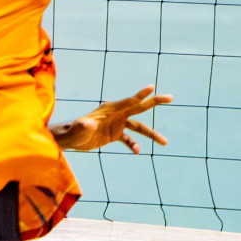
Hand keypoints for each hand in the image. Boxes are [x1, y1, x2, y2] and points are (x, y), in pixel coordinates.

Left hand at [51, 85, 171, 153]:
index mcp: (111, 109)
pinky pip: (129, 139)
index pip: (129, 101)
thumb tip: (87, 124)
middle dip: (155, 102)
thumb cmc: (73, 132)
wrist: (70, 139)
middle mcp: (117, 114)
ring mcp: (117, 124)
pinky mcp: (115, 134)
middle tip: (171, 97)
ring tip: (165, 142)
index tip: (152, 88)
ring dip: (152, 134)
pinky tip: (137, 152)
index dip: (141, 95)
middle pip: (140, 108)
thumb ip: (85, 126)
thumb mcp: (79, 129)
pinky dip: (134, 145)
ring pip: (139, 127)